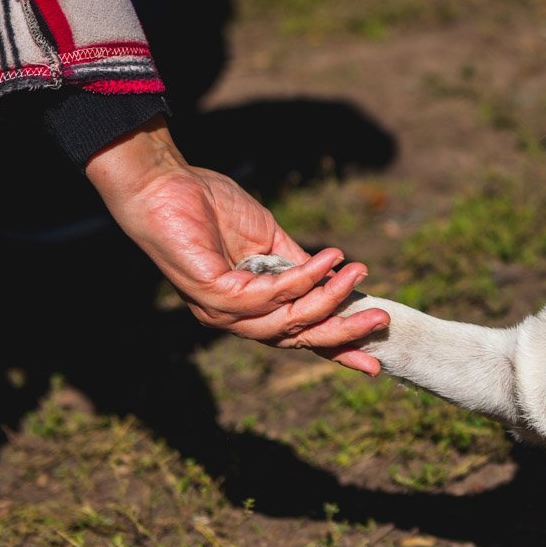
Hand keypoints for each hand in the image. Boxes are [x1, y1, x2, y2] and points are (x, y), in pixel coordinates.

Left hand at [85, 116, 388, 374]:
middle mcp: (233, 318)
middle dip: (342, 333)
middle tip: (381, 321)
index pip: (296, 336)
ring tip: (357, 274)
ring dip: (328, 300)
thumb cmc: (211, 207)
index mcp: (247, 309)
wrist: (164, 183)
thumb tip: (337, 281)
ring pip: (287, 320)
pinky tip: (329, 259)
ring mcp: (221, 311)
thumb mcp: (268, 240)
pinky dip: (305, 278)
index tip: (373, 362)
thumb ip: (298, 266)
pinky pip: (271, 293)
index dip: (335, 349)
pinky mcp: (214, 295)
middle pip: (296, 338)